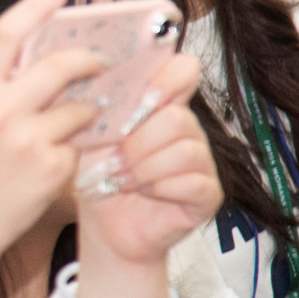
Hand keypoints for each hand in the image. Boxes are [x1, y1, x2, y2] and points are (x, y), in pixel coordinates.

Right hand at [0, 0, 106, 261]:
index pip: (10, 30)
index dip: (43, 1)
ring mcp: (27, 141)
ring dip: (84, 113)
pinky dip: (71, 150)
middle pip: (61, 66)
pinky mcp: (51, 168)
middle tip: (100, 61)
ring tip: (71, 125)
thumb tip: (24, 50)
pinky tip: (51, 164)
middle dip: (88, 61)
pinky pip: (77, 146)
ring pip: (80, 109)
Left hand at [73, 53, 216, 267]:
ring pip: (185, 150)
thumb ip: (101, 109)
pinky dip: (160, 187)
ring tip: (123, 178)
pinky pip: (193, 181)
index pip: (183, 71)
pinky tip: (142, 192)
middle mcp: (187, 130)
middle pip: (177, 118)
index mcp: (160, 108)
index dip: (168, 76)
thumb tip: (98, 83)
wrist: (103, 225)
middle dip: (138, 142)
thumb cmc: (97, 177)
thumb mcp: (91, 136)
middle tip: (116, 160)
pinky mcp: (207, 193)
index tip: (144, 96)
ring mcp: (201, 161)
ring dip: (145, 167)